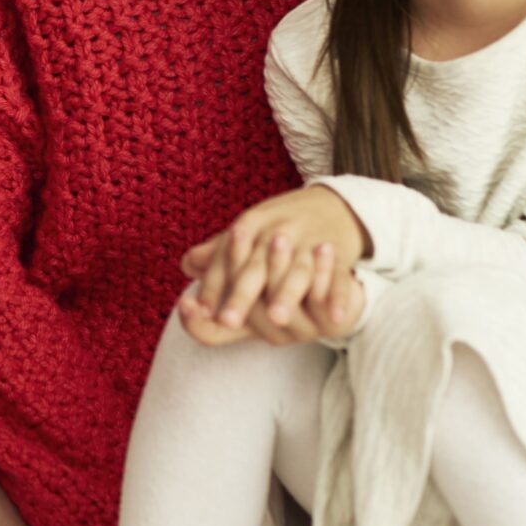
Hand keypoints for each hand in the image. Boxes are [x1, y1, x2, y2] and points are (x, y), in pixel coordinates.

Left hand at [179, 187, 367, 346]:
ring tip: (277, 319)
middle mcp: (277, 232)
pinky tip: (333, 318)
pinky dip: (337, 297)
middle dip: (241, 293)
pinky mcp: (338, 251)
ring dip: (287, 294)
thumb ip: (219, 253)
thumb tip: (186, 265)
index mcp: (251, 226)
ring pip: (297, 271)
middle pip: (257, 266)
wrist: (335, 204)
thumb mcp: (249, 231)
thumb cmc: (281, 226)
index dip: (212, 284)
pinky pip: (338, 277)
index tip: (199, 309)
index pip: (225, 258)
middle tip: (227, 321)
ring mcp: (308, 242)